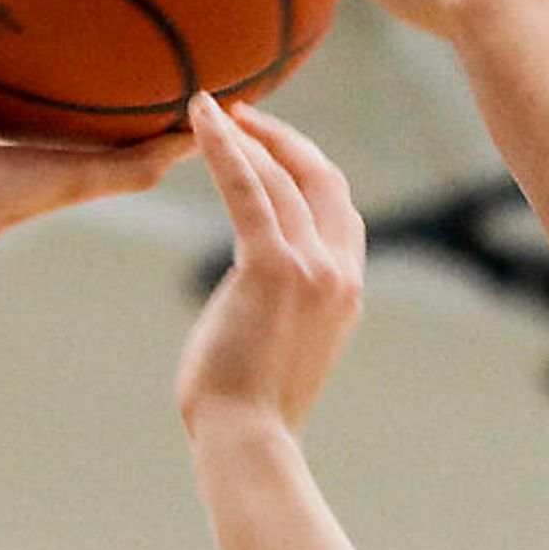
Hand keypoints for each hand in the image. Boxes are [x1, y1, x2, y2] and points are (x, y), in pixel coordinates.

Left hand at [179, 96, 368, 438]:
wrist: (248, 439)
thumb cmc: (248, 410)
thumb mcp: (283, 350)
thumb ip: (284, 312)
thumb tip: (254, 303)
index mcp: (347, 292)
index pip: (338, 211)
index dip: (308, 169)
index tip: (271, 146)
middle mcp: (340, 273)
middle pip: (324, 181)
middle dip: (287, 141)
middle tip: (244, 114)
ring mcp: (314, 269)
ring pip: (284, 179)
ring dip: (249, 137)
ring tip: (211, 111)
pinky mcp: (273, 267)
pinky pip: (249, 190)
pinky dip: (225, 147)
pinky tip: (201, 116)